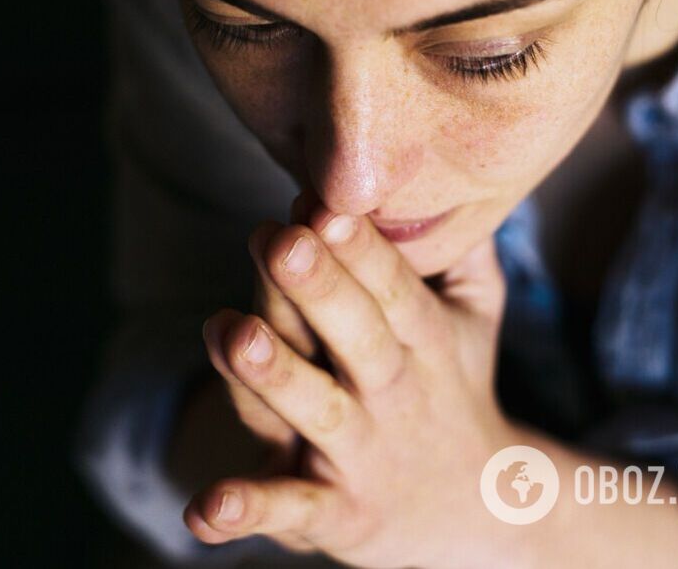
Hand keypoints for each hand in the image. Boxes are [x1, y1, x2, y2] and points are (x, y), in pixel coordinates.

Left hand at [187, 196, 516, 566]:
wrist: (475, 516)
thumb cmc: (451, 387)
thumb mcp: (475, 318)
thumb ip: (463, 248)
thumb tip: (456, 162)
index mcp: (424, 344)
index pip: (392, 289)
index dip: (360, 247)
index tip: (323, 201)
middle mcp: (392, 396)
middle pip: (356, 339)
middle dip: (319, 290)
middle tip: (279, 240)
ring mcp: (360, 455)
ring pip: (315, 411)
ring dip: (274, 377)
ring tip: (230, 332)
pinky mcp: (332, 514)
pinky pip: (288, 509)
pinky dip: (248, 511)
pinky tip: (202, 509)